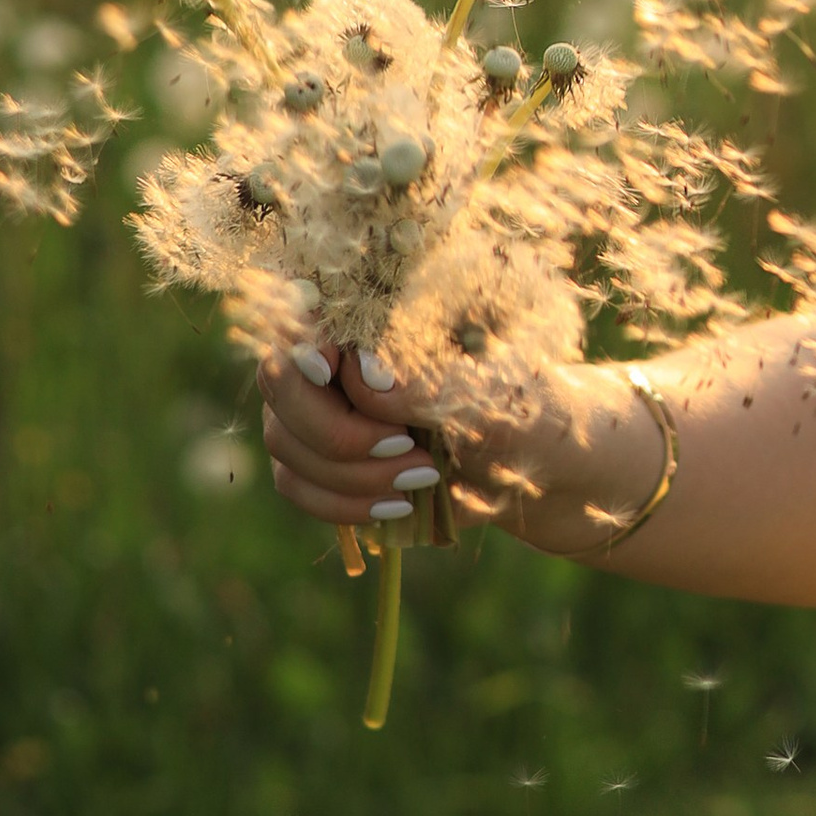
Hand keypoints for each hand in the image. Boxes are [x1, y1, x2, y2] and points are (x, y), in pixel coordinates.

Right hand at [258, 340, 612, 553]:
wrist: (536, 466)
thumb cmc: (523, 409)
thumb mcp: (493, 394)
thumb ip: (428, 382)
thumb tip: (366, 375)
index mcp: (376, 313)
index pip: (305, 309)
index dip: (301, 339)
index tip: (327, 369)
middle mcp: (336, 354)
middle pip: (279, 382)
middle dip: (337, 430)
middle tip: (406, 448)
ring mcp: (317, 407)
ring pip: (285, 441)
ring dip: (350, 474)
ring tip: (424, 478)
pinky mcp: (318, 459)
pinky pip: (295, 483)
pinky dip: (342, 503)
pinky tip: (398, 506)